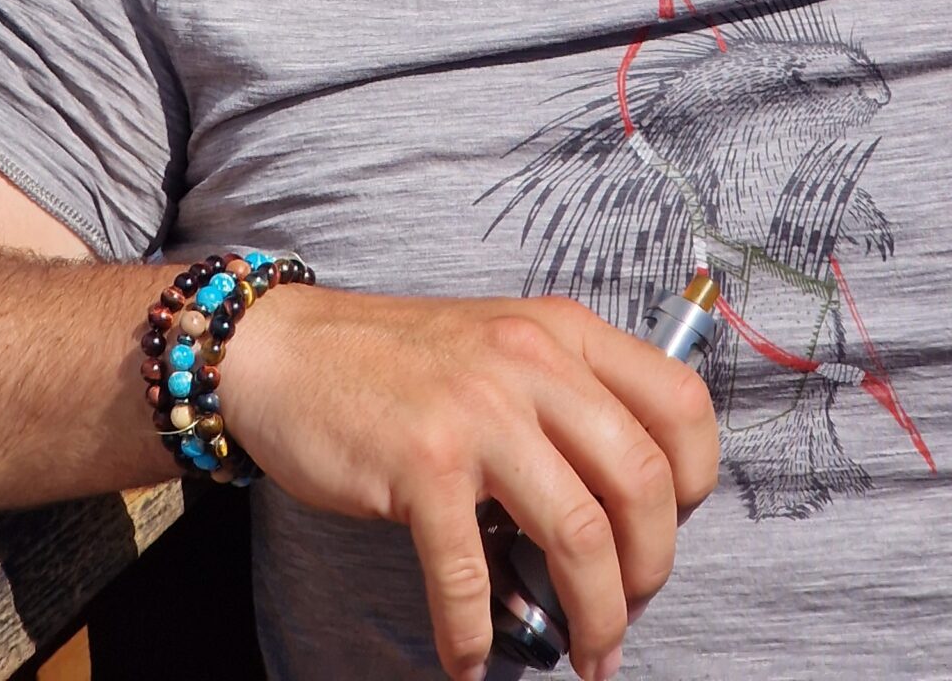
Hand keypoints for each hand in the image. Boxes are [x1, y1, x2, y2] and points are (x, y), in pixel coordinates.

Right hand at [218, 285, 718, 680]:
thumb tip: (630, 500)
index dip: (694, 482)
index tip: (668, 529)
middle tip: (629, 612)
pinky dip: (475, 635)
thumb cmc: (398, 362)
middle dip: (650, 571)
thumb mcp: (502, 345)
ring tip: (586, 656)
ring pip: (580, 535)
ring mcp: (478, 411)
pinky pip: (472, 575)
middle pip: (643, 482)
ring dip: (596, 619)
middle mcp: (531, 362)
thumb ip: (566, 395)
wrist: (287, 350)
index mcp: (562, 332)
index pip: (680, 404)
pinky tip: (467, 657)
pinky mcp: (422, 463)